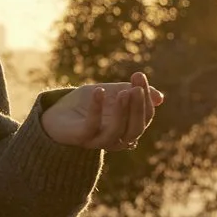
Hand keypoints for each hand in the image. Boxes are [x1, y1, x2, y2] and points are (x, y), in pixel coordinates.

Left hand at [43, 72, 163, 149]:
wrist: (56, 113)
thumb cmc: (87, 103)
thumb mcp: (113, 93)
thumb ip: (134, 93)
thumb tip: (160, 98)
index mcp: (128, 128)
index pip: (145, 116)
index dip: (146, 97)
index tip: (139, 75)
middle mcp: (116, 139)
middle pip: (136, 129)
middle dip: (138, 107)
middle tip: (136, 87)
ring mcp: (98, 141)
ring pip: (117, 133)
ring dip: (123, 112)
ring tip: (124, 91)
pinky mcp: (80, 138)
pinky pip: (91, 127)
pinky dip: (96, 109)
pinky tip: (99, 91)